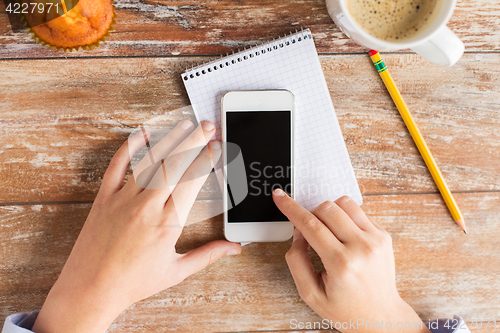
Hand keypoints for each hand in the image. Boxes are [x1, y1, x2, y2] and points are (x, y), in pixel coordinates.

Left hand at [32, 120, 241, 332]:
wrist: (91, 289)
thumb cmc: (133, 282)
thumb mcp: (176, 271)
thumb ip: (208, 255)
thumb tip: (235, 248)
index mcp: (167, 224)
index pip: (192, 182)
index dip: (207, 160)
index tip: (217, 147)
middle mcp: (146, 207)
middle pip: (174, 165)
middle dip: (194, 141)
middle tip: (207, 126)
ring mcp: (122, 200)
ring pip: (150, 161)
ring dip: (169, 140)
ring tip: (184, 124)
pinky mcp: (104, 198)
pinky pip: (116, 166)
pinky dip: (129, 147)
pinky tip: (142, 134)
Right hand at [272, 190, 429, 332]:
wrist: (381, 316)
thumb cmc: (346, 308)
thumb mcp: (310, 293)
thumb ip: (296, 261)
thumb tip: (298, 233)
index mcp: (341, 264)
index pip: (310, 225)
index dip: (291, 208)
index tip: (280, 197)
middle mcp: (362, 248)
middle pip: (327, 208)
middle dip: (310, 215)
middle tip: (309, 233)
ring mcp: (376, 239)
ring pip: (344, 203)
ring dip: (328, 212)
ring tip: (327, 232)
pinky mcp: (384, 235)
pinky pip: (358, 211)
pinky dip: (344, 218)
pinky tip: (343, 236)